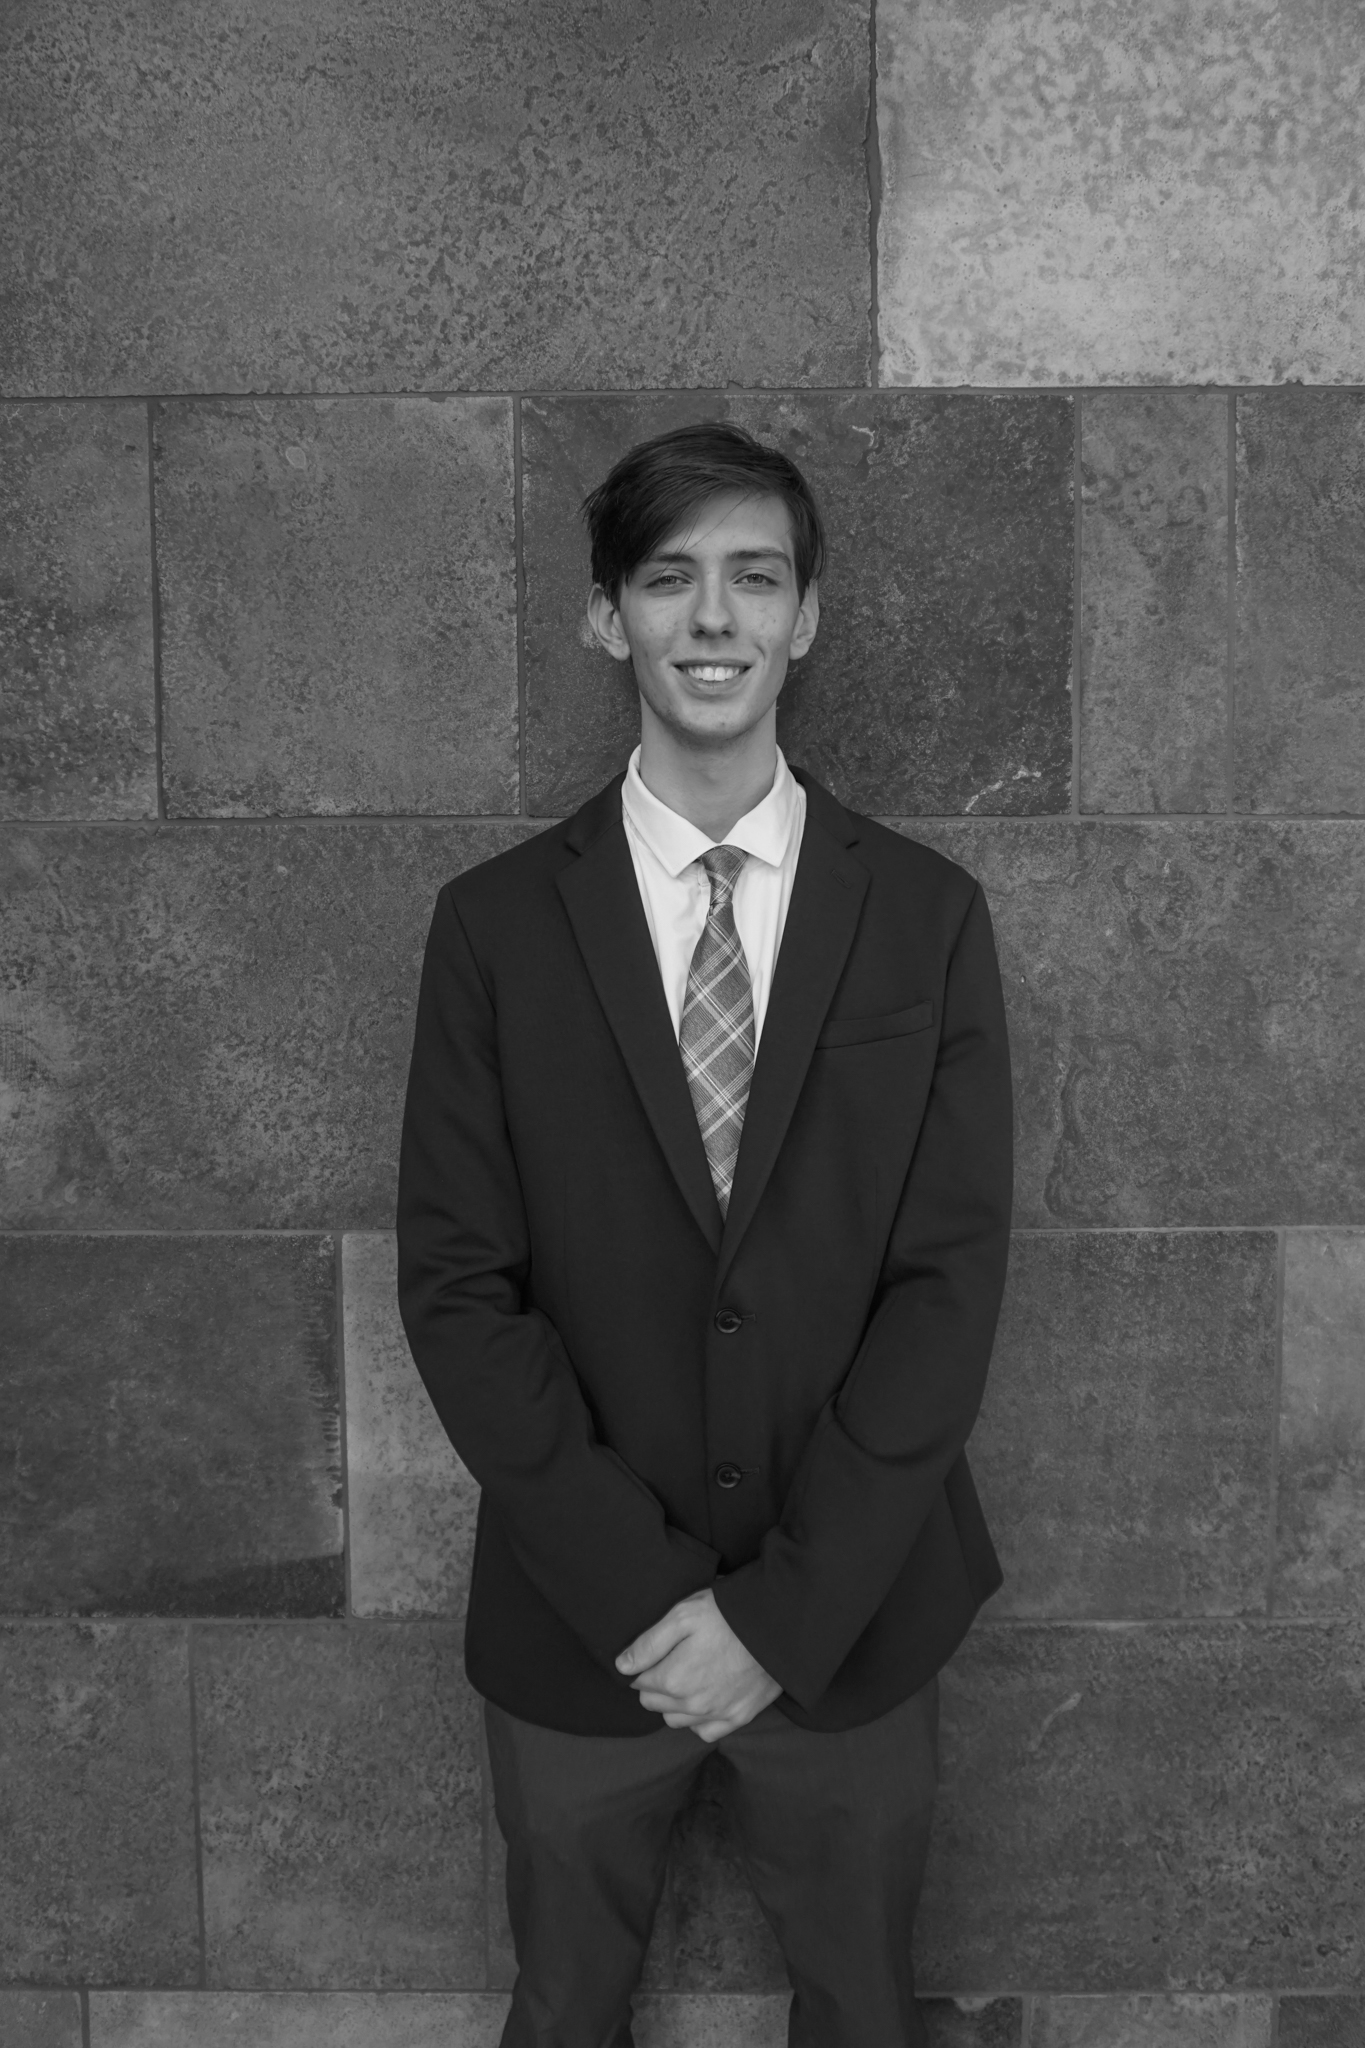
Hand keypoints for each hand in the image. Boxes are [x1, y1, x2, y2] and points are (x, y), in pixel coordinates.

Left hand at [615, 1589, 780, 1742]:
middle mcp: (693, 1705)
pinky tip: (704, 1698)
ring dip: (674, 1704)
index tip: (656, 1652)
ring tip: (686, 1678)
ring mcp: (717, 1714)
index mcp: (675, 1679)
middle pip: (654, 1703)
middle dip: (655, 1685)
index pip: (639, 1682)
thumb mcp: (683, 1615)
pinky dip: (699, 1720)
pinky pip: (705, 1732)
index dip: (644, 1665)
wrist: (778, 1626)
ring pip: (676, 1721)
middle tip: (670, 1661)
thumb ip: (648, 1643)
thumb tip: (622, 1666)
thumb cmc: (728, 1615)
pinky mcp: (739, 1718)